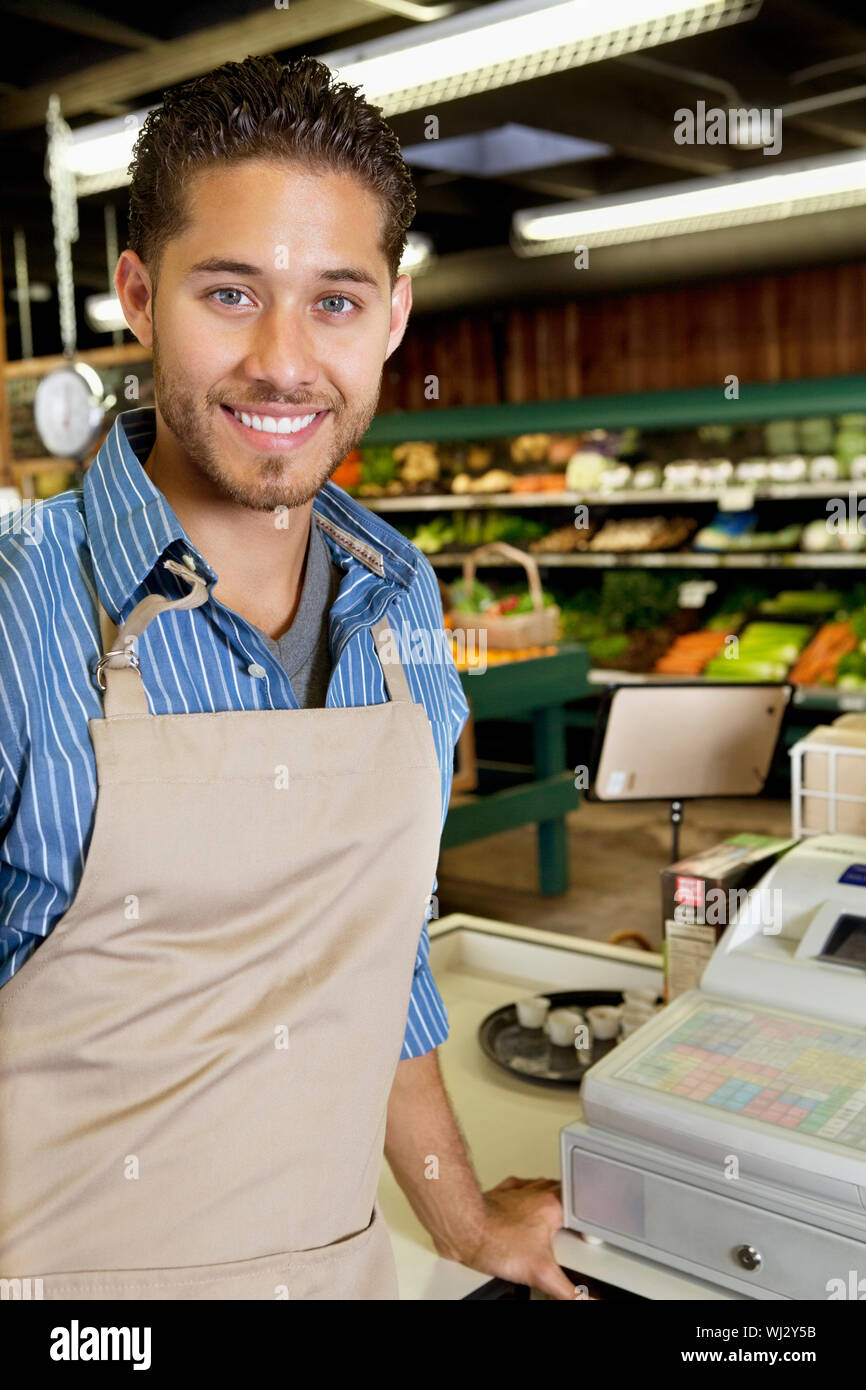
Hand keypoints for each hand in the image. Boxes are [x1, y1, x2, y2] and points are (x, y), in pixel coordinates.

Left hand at [452, 1175, 597, 1299]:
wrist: (462, 1227)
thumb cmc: (495, 1240)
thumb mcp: (541, 1272)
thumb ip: (568, 1290)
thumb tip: (584, 1299)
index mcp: (551, 1204)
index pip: (579, 1203)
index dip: (585, 1221)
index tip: (587, 1235)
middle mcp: (535, 1192)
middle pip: (560, 1194)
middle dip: (566, 1213)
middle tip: (569, 1233)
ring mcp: (515, 1193)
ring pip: (538, 1190)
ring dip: (544, 1203)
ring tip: (548, 1223)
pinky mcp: (497, 1196)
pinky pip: (515, 1192)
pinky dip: (520, 1201)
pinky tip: (519, 1213)